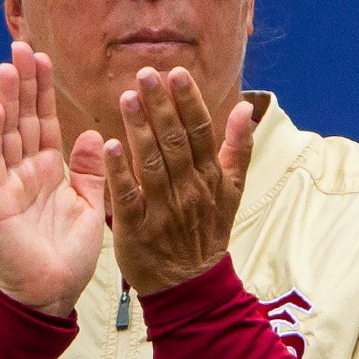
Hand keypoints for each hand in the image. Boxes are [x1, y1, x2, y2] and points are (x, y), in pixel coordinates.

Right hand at [0, 43, 107, 315]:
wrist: (52, 295)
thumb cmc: (68, 257)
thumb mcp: (91, 207)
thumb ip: (90, 171)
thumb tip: (92, 135)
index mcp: (49, 171)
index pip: (45, 121)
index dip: (44, 90)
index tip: (43, 57)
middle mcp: (26, 172)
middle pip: (24, 118)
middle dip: (23, 82)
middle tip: (21, 46)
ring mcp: (9, 184)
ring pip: (7, 132)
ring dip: (8, 98)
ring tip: (8, 66)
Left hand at [103, 66, 255, 292]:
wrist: (190, 285)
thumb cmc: (207, 231)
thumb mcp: (232, 191)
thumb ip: (238, 148)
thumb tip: (248, 107)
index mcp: (211, 178)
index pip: (201, 133)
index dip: (189, 102)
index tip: (177, 73)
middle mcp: (190, 190)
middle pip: (176, 142)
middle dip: (162, 106)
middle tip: (146, 74)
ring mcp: (165, 210)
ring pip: (153, 164)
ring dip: (140, 129)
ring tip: (128, 98)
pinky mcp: (138, 230)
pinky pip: (129, 197)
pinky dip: (120, 172)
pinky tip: (110, 146)